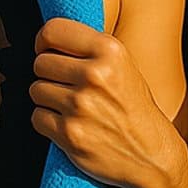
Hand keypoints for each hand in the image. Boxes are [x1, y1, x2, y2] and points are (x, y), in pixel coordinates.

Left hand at [30, 18, 187, 187]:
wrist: (151, 156)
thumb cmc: (133, 107)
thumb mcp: (123, 65)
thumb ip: (89, 48)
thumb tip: (46, 39)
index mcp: (110, 51)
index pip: (53, 31)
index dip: (44, 41)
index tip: (47, 50)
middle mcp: (95, 75)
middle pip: (41, 63)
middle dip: (48, 74)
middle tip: (65, 85)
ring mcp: (81, 106)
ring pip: (36, 90)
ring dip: (47, 99)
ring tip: (69, 106)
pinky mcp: (70, 134)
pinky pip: (37, 117)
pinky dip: (47, 122)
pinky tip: (67, 124)